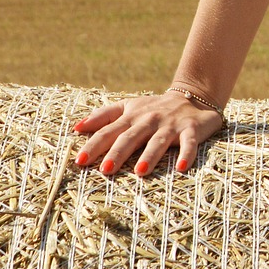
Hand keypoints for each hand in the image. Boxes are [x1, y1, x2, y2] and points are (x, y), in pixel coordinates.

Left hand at [73, 92, 225, 176]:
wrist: (192, 97)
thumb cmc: (153, 108)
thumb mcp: (128, 107)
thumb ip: (103, 116)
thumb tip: (76, 127)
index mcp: (131, 116)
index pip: (109, 131)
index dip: (94, 145)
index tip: (80, 160)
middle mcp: (149, 120)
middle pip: (130, 137)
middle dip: (118, 153)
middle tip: (105, 170)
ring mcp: (170, 125)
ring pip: (158, 141)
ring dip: (149, 155)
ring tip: (140, 172)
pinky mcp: (191, 130)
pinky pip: (189, 143)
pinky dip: (186, 154)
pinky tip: (181, 167)